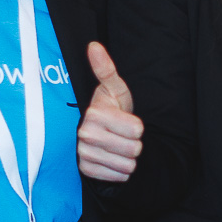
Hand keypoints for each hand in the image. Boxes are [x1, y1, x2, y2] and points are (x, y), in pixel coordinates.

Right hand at [77, 41, 142, 182]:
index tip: (127, 122)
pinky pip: (118, 176)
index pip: (137, 130)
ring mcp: (83, 153)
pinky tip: (112, 159)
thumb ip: (106, 69)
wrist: (98, 134)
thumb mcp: (113, 88)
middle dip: (134, 143)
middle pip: (134, 149)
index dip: (137, 127)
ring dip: (128, 158)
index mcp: (95, 113)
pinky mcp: (85, 170)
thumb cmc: (110, 108)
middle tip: (122, 136)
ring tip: (118, 147)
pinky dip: (120, 170)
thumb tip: (94, 46)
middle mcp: (85, 134)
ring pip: (127, 165)